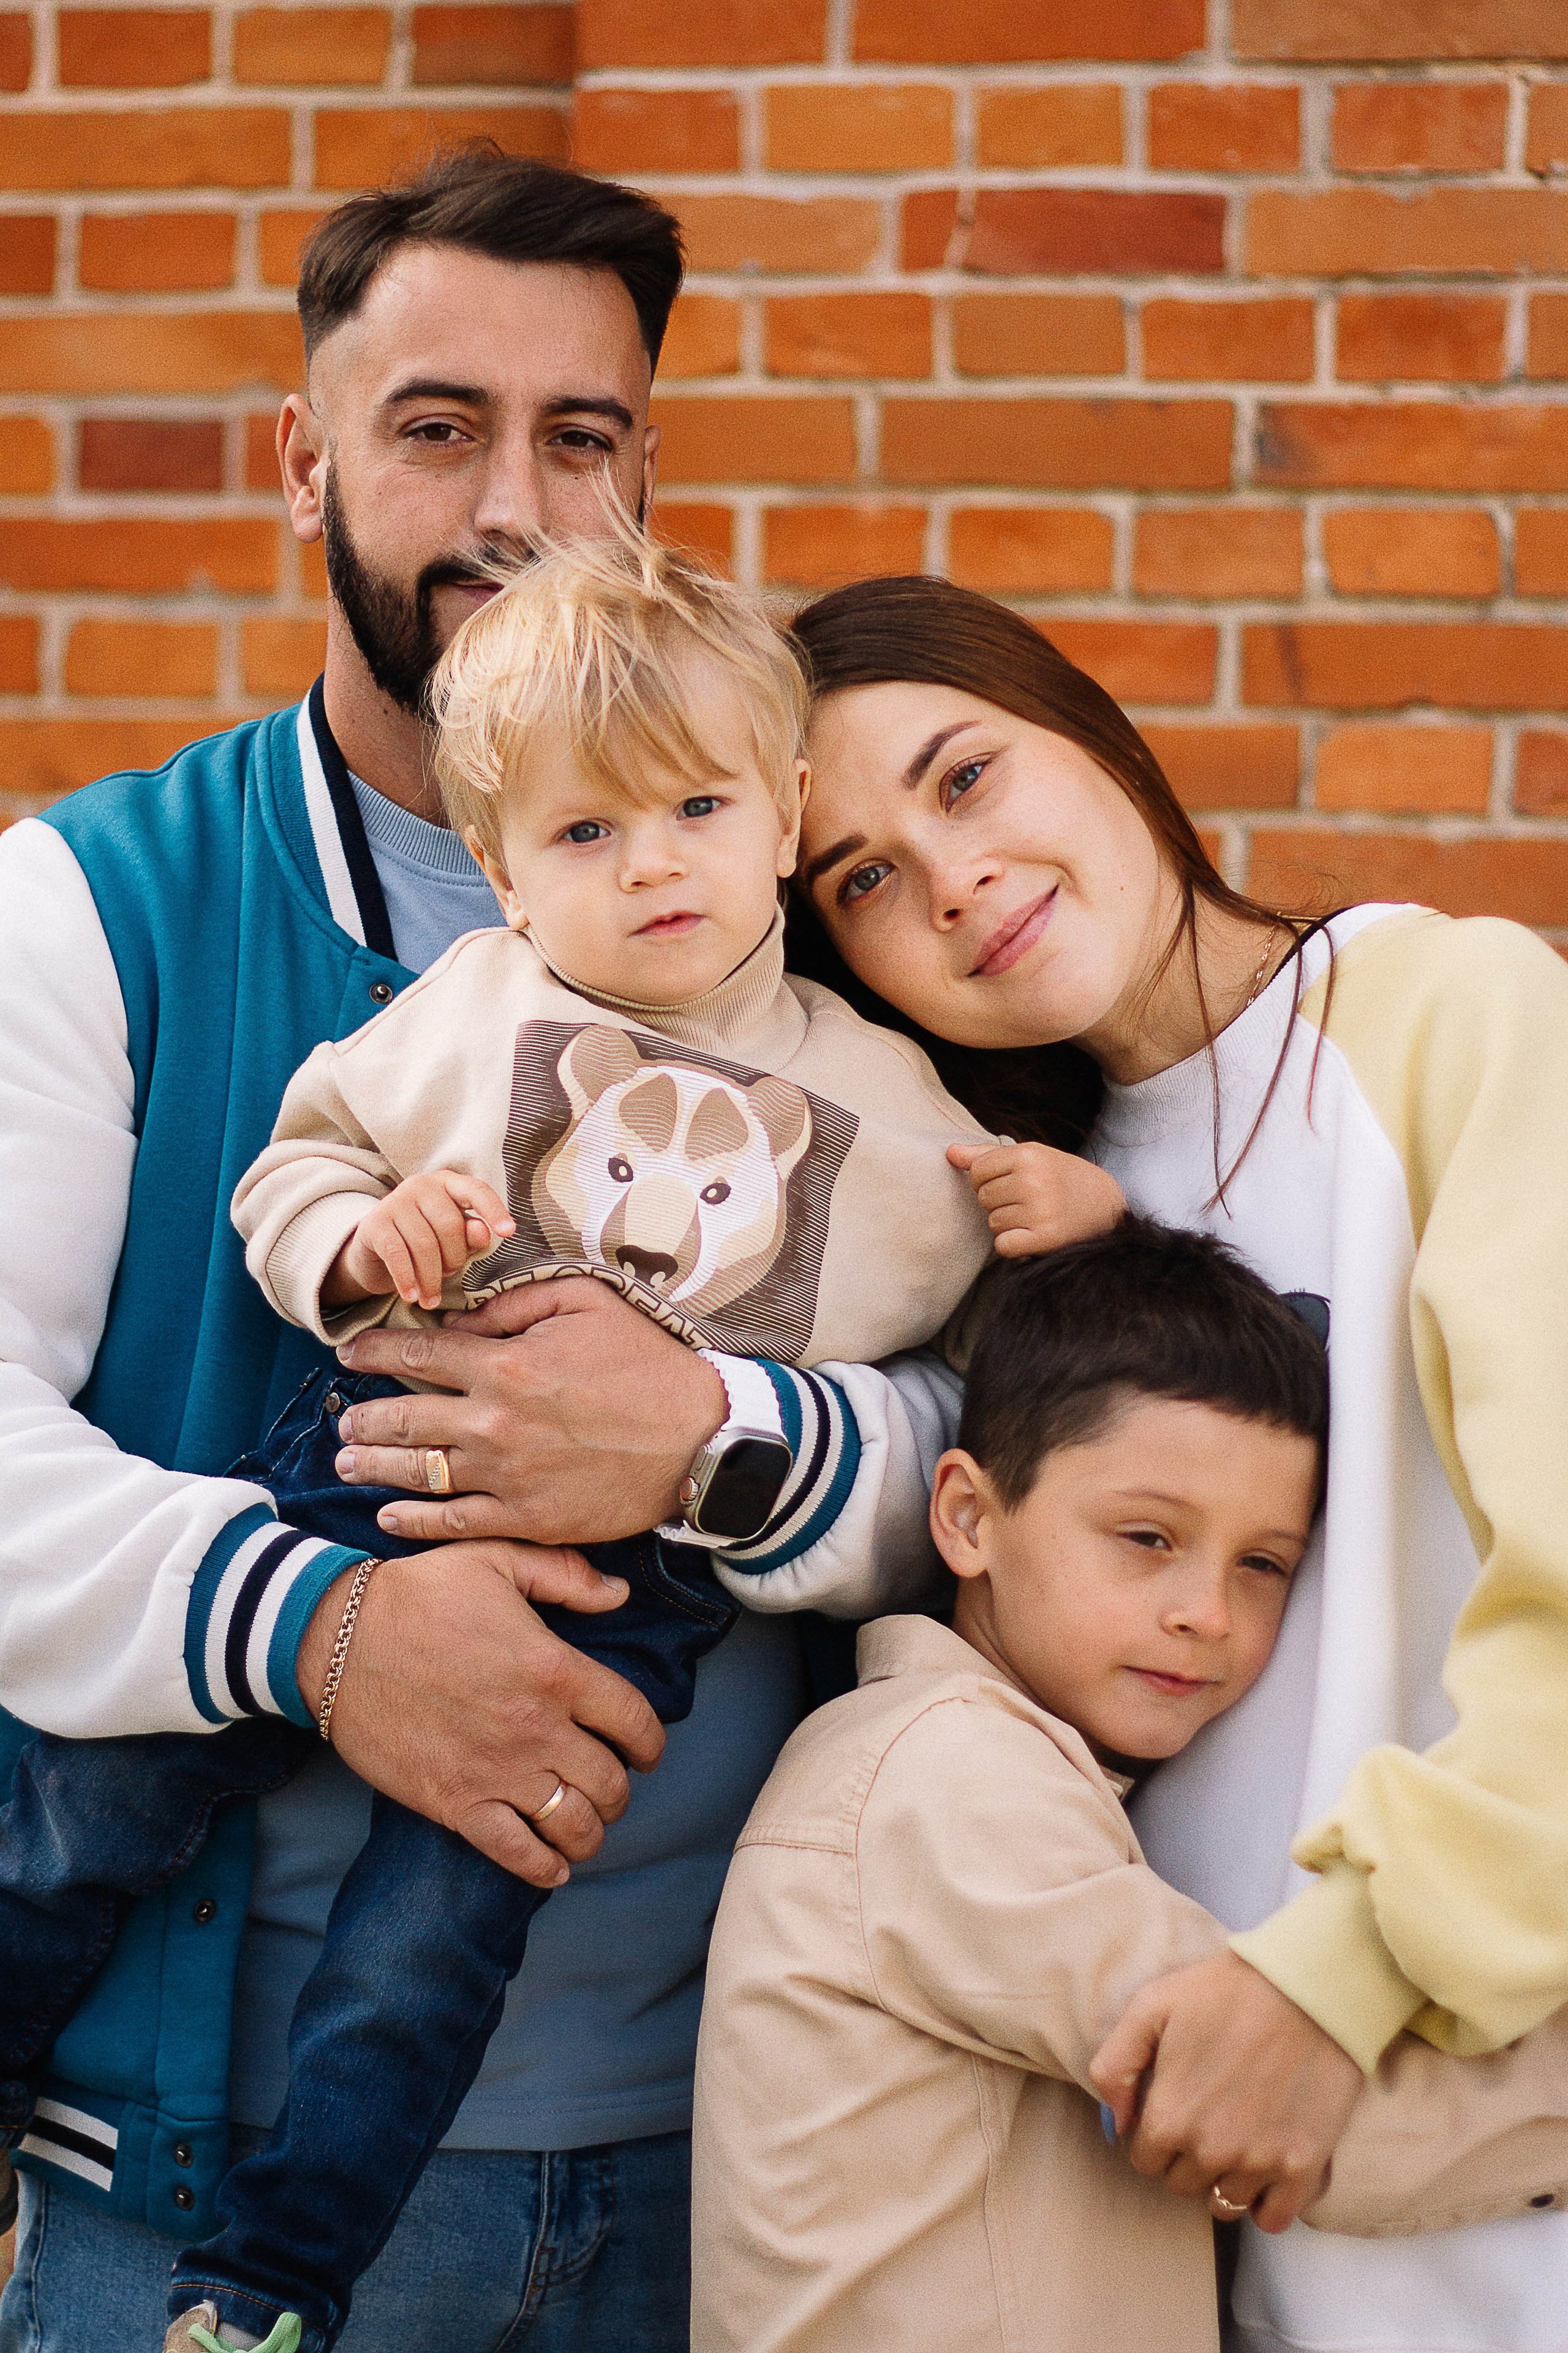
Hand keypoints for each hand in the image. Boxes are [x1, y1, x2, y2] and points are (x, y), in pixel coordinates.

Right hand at [297, 1540, 663, 1884]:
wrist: (334, 1639)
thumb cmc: (417, 1594)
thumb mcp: (496, 1559)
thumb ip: (565, 1573)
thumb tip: (619, 1595)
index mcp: (555, 1669)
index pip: (635, 1722)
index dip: (650, 1742)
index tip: (644, 1750)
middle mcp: (536, 1727)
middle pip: (611, 1783)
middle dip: (620, 1790)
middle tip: (610, 1786)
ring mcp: (496, 1771)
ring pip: (574, 1826)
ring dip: (589, 1832)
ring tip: (584, 1824)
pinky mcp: (455, 1803)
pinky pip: (517, 1855)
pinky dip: (544, 1869)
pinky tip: (552, 1866)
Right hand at [325, 1169, 514, 1311]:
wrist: (374, 1253)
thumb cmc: (425, 1244)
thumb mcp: (453, 1241)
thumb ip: (471, 1236)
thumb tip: (484, 1232)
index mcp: (447, 1183)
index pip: (476, 1190)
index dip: (494, 1210)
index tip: (509, 1232)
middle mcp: (420, 1185)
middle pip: (450, 1225)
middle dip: (454, 1260)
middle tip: (449, 1278)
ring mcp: (394, 1201)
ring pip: (424, 1244)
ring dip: (431, 1278)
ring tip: (431, 1299)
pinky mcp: (374, 1224)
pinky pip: (397, 1254)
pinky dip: (407, 1280)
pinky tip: (412, 1297)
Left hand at [331, 1277, 727, 1545]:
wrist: (700, 1440)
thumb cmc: (646, 1365)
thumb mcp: (586, 1303)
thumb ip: (515, 1303)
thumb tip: (460, 1320)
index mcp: (504, 1365)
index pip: (416, 1355)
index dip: (374, 1354)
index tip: (349, 1355)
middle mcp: (494, 1423)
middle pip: (404, 1420)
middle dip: (363, 1419)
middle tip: (343, 1421)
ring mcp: (507, 1477)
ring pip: (419, 1474)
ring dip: (374, 1467)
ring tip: (347, 1462)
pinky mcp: (528, 1519)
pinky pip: (455, 1524)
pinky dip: (415, 1521)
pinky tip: (390, 1514)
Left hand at [947, 1140, 1124, 1258]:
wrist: (1106, 1207)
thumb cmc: (1061, 1178)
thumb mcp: (1031, 1157)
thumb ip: (987, 1154)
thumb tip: (949, 1153)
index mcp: (1029, 1155)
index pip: (977, 1171)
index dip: (986, 1179)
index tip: (1009, 1182)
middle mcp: (1034, 1181)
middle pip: (983, 1197)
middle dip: (998, 1202)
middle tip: (1027, 1200)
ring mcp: (1040, 1211)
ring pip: (993, 1222)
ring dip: (1008, 1223)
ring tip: (1034, 1215)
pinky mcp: (1046, 1238)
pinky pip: (1003, 1245)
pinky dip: (1012, 1244)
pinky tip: (1032, 1234)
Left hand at [1089, 1951, 1364, 2233]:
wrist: (1307, 1987)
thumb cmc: (1225, 1991)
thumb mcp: (1151, 2006)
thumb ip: (1114, 2066)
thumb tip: (1114, 2125)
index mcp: (1169, 2115)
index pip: (1145, 2161)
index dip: (1157, 2135)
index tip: (1177, 2108)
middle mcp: (1210, 2149)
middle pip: (1182, 2184)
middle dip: (1187, 2157)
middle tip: (1209, 2116)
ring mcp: (1258, 2162)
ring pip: (1224, 2205)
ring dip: (1225, 2178)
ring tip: (1238, 2136)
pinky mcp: (1303, 2166)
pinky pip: (1274, 2219)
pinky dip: (1266, 2203)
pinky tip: (1267, 2166)